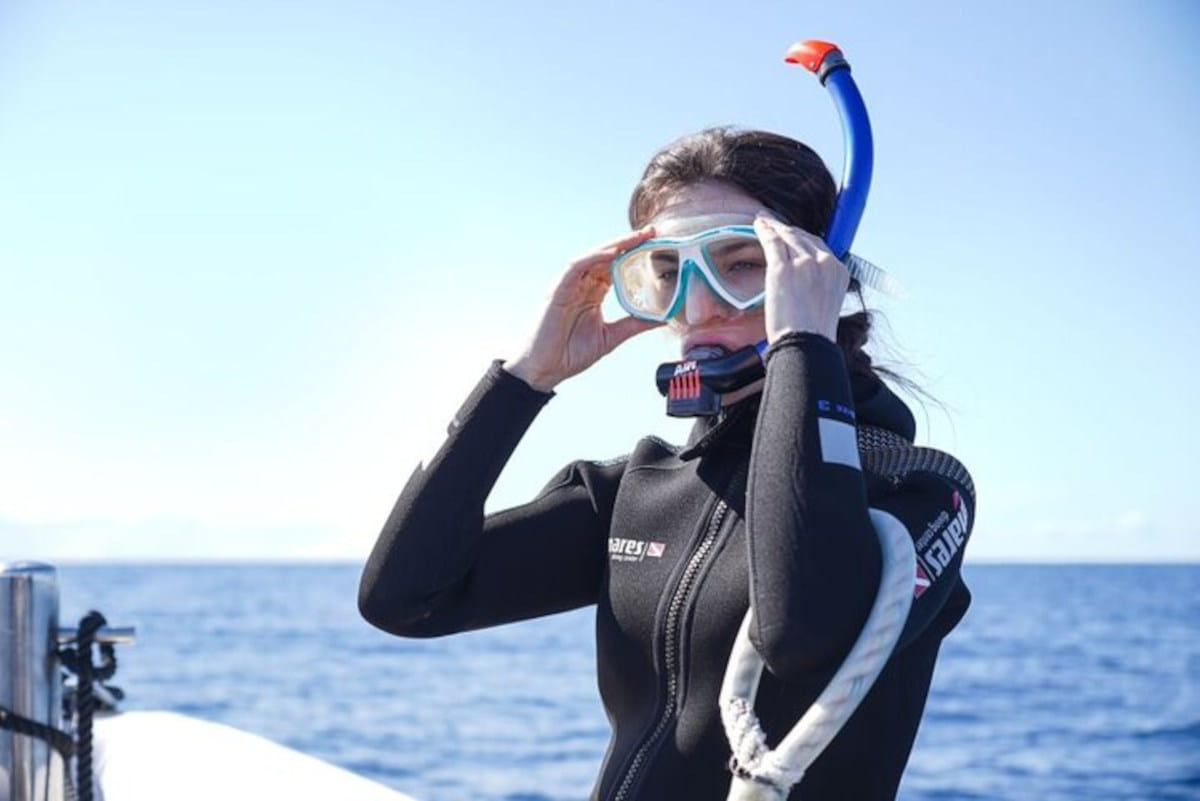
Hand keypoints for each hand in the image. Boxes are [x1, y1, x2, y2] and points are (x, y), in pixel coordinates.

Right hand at [504, 227, 664, 391]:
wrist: (546, 369)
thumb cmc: (571, 354)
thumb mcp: (612, 337)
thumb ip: (635, 325)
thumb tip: (663, 319)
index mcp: (593, 293)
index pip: (616, 266)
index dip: (634, 254)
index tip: (656, 244)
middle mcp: (581, 285)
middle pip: (607, 256)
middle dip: (629, 243)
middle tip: (652, 232)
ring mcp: (569, 285)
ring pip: (593, 256)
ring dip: (615, 244)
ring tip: (636, 238)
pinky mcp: (558, 289)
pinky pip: (576, 266)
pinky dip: (594, 257)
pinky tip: (612, 253)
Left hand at [753, 214, 848, 343]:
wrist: (806, 345)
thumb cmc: (812, 333)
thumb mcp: (825, 304)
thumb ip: (819, 286)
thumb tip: (804, 284)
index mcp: (838, 271)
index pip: (819, 246)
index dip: (802, 238)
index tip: (792, 234)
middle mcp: (825, 262)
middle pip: (803, 237)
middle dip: (787, 229)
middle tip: (775, 224)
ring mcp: (804, 263)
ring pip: (787, 236)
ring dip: (774, 226)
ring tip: (764, 221)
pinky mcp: (783, 269)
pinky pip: (772, 242)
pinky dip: (764, 231)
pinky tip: (758, 226)